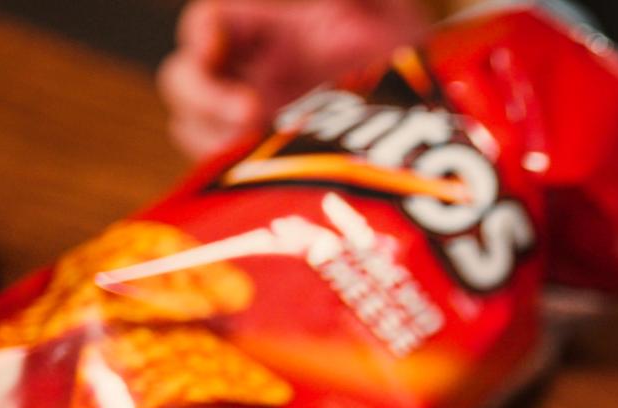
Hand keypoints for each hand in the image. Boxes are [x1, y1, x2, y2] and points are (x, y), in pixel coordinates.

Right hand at [158, 0, 427, 159]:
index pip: (207, 26)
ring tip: (257, 147)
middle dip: (202, 97)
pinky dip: (236, 179)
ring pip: (199, 132)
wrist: (432, 111)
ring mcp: (255, 124)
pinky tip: (270, 181)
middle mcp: (250, 75)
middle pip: (186, 83)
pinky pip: (230, 176)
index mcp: (263, 29)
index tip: (212, 51)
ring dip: (213, 140)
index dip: (199, 37)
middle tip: (248, 113)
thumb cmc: (403, 48)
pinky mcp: (269, 167)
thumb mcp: (380, 11)